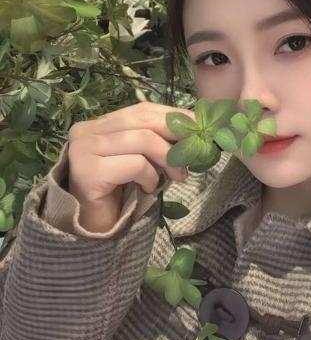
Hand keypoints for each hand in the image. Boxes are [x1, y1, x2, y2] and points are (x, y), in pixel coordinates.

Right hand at [66, 101, 195, 231]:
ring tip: (177, 176)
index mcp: (98, 124)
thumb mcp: (140, 159)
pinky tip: (149, 188)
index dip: (172, 116)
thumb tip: (191, 130)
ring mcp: (84, 150)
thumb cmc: (118, 193)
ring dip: (167, 158)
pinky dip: (150, 176)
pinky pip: (135, 164)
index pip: (141, 110)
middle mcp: (85, 131)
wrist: (93, 229)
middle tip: (195, 150)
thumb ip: (155, 141)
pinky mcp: (88, 172)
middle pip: (142, 120)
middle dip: (175, 133)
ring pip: (143, 140)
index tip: (197, 125)